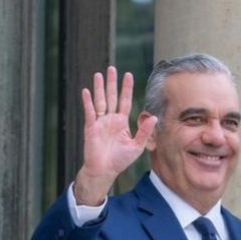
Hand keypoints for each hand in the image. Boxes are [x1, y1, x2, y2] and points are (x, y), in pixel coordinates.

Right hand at [73, 66, 156, 205]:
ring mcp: (100, 122)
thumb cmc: (120, 160)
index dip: (126, 88)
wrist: (104, 171)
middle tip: (112, 68)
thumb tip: (154, 117)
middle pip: (111, 97)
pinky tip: (86, 91)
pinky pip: (89, 112)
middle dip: (111, 83)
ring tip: (98, 74)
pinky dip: (87, 102)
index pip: (125, 101)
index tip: (128, 75)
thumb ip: (144, 131)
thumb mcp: (136, 146)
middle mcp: (110, 119)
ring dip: (98, 88)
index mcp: (121, 122)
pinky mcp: (91, 128)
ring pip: (100, 101)